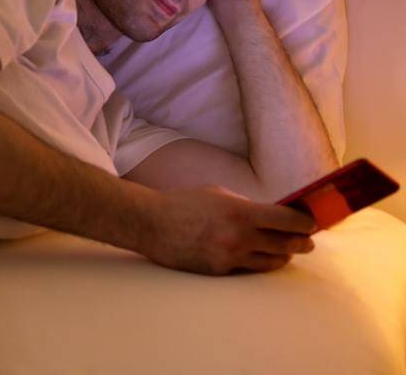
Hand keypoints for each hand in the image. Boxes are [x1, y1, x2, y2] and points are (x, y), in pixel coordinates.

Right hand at [137, 185, 315, 274]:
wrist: (152, 224)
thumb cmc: (184, 204)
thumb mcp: (218, 194)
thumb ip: (246, 206)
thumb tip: (272, 215)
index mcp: (240, 212)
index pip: (287, 220)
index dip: (305, 223)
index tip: (312, 223)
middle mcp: (239, 237)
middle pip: (286, 245)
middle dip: (302, 243)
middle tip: (308, 242)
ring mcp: (230, 257)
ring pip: (271, 262)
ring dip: (283, 256)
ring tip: (287, 252)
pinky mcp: (220, 272)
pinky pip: (248, 269)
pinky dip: (256, 262)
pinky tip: (259, 258)